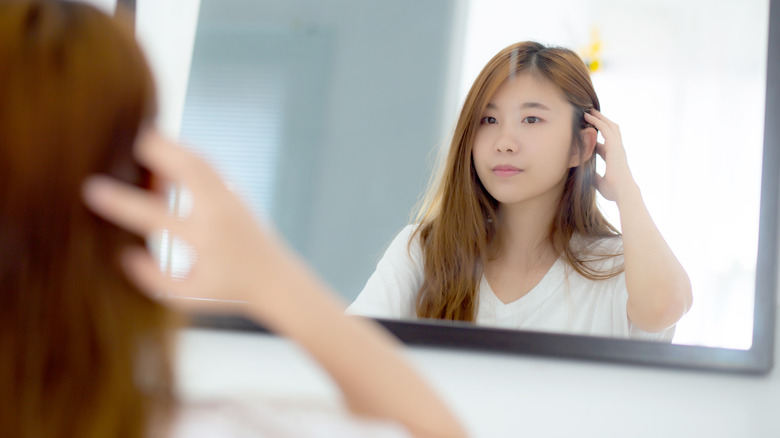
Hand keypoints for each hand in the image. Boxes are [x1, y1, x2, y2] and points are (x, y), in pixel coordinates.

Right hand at [82, 129, 292, 315]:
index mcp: (203, 238)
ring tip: (141, 145)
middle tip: (122, 144)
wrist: (274, 278)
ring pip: (197, 157)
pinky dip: (184, 154)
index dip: (121, 201)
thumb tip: (125, 252)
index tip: (92, 189)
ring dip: (169, 147)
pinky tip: (165, 158)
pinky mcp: (234, 189)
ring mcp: (229, 196)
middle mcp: (218, 211)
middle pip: (185, 167)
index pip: (154, 214)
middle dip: (155, 150)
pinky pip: (206, 163)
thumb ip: (152, 278)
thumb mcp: (187, 296)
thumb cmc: (229, 290)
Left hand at [583, 109, 637, 202]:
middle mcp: (617, 150)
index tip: (585, 132)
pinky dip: (597, 121)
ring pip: (609, 126)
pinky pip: (606, 129)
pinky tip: (589, 116)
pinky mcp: (615, 146)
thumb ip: (593, 177)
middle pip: (610, 131)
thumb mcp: (599, 183)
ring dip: (599, 118)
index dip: (595, 138)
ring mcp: (617, 147)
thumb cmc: (614, 191)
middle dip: (601, 122)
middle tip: (590, 114)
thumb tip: (585, 175)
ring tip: (589, 111)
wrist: (623, 192)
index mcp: (614, 158)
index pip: (605, 144)